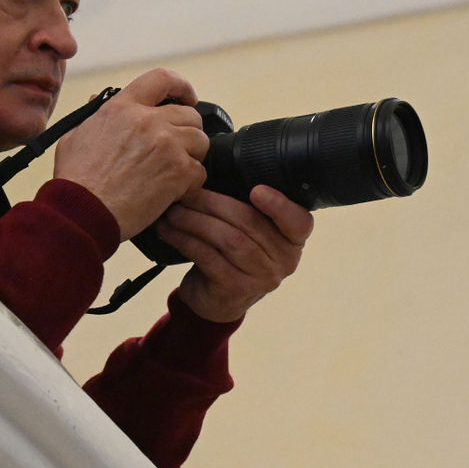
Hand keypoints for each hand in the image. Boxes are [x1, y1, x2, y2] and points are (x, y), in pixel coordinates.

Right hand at [52, 68, 209, 238]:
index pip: (162, 79)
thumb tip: (98, 101)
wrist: (82, 210)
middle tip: (177, 148)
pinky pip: (200, 171)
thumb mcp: (75, 136)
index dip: (181, 86)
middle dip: (187, 131)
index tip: (187, 97)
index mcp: (123, 108)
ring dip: (192, 156)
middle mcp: (148, 121)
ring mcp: (166, 145)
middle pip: (189, 115)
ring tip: (173, 171)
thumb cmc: (76, 179)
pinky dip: (191, 183)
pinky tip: (173, 190)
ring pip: (201, 141)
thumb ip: (93, 116)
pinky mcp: (178, 171)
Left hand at [158, 185, 311, 323]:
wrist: (216, 300)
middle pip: (250, 223)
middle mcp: (285, 260)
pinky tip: (169, 231)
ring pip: (229, 240)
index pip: (299, 222)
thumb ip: (246, 206)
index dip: (280, 206)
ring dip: (196, 221)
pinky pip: (209, 258)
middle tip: (186, 191)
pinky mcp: (236, 289)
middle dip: (213, 203)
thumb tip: (210, 167)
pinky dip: (185, 240)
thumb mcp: (248, 230)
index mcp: (292, 239)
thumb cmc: (232, 254)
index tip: (256, 190)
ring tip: (174, 211)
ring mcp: (262, 278)